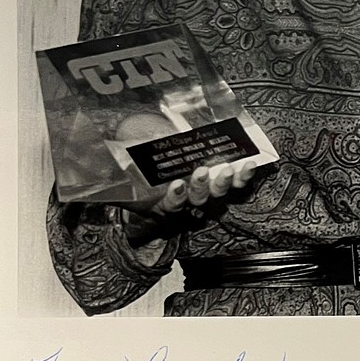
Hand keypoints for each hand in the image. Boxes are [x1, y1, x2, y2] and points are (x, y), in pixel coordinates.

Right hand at [120, 160, 256, 244]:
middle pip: (197, 200)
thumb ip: (113, 164)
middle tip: (200, 172)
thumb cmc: (140, 162)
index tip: (175, 186)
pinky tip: (250, 166)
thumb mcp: (125, 163)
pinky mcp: (223, 180)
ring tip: (228, 169)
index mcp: (162, 200)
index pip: (169, 206)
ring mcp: (206, 191)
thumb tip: (110, 154)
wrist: (157, 158)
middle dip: (199, 188)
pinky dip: (244, 177)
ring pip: (218, 194)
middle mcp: (186, 200)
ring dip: (224, 183)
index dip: (174, 199)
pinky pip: (237, 184)